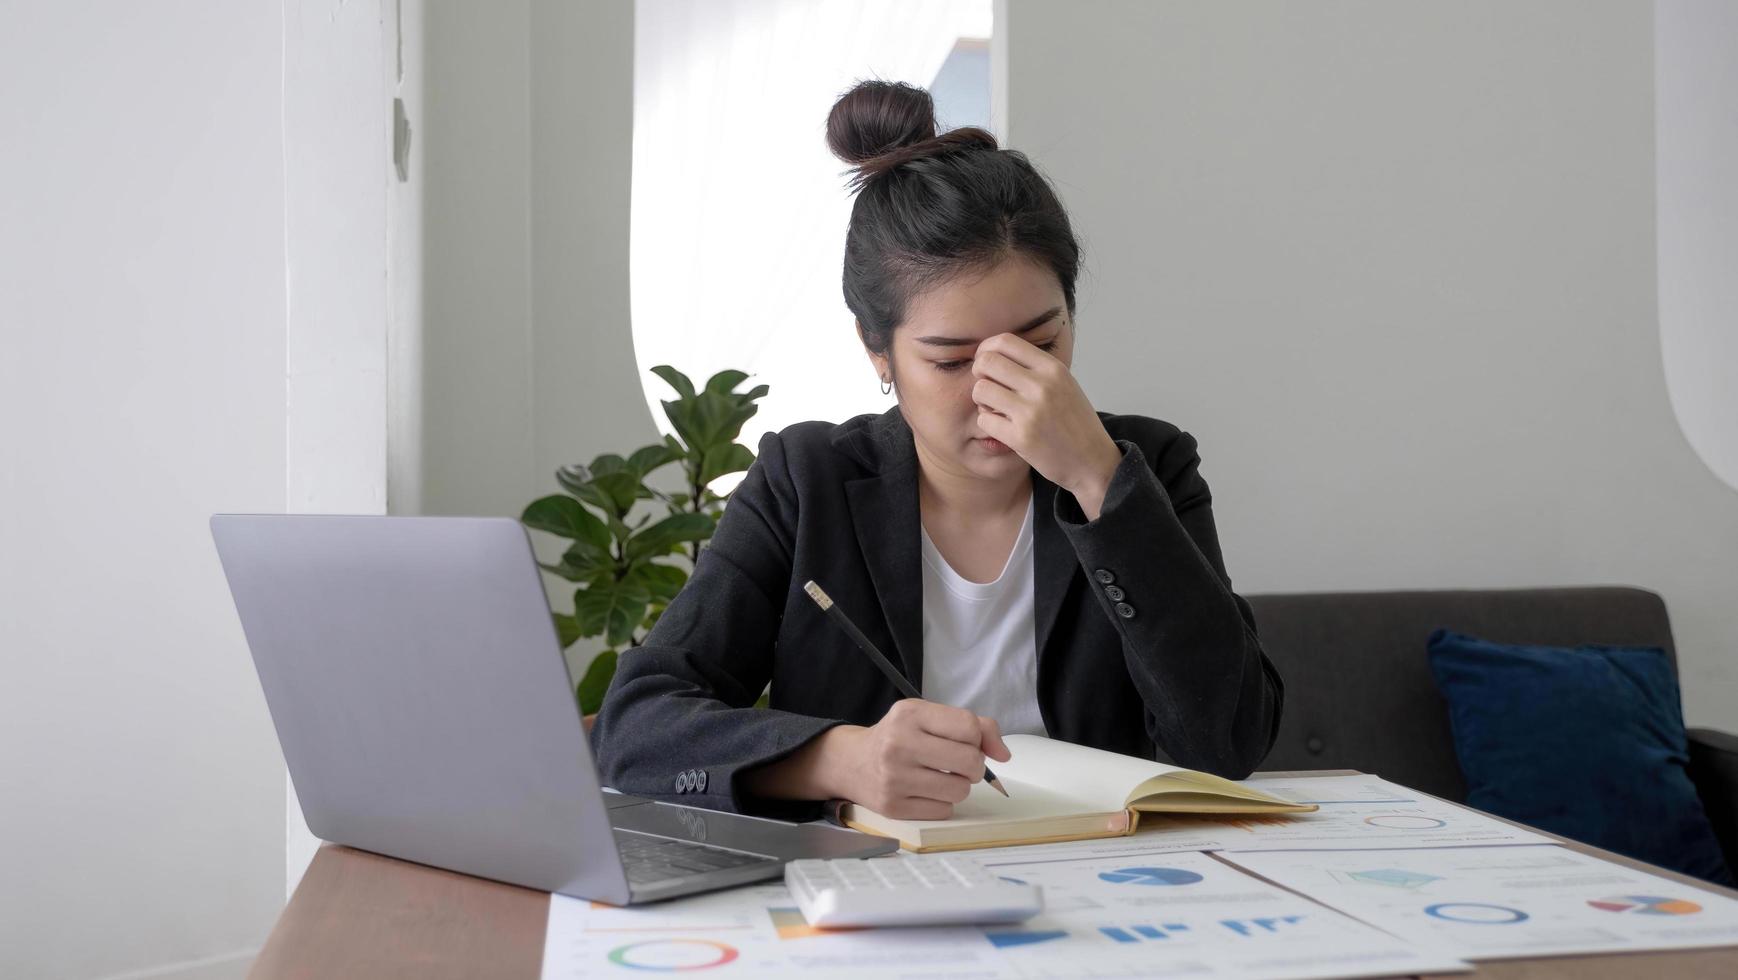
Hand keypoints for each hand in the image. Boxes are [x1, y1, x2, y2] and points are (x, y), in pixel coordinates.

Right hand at [835, 699, 1010, 818]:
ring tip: (939, 777)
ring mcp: (894, 778)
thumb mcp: (928, 717)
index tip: (969, 743)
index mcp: (910, 714)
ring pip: (960, 790)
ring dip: (958, 786)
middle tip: (959, 764)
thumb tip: (1004, 754)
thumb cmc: (898, 737)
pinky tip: (924, 791)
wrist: (851, 762)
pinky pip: (944, 811)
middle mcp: (899, 744)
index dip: (979, 738)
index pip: (969, 726)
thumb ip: (973, 726)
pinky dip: (941, 803)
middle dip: (973, 765)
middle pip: (970, 761)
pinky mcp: (892, 807)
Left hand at [970, 333, 1121, 514]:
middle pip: (987, 362)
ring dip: (981, 400)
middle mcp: (1042, 386)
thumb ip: (1035, 368)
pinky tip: (1003, 429)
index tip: (986, 362)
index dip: (986, 350)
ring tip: (995, 409)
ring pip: (980, 390)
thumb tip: (993, 353)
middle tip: (988, 386)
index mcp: (1053, 368)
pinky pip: (984, 419)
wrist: (1093, 461)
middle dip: (979, 373)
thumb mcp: (1064, 384)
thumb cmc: (1075, 422)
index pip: (1005, 341)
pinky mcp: (1021, 437)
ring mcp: (1031, 411)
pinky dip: (988, 424)